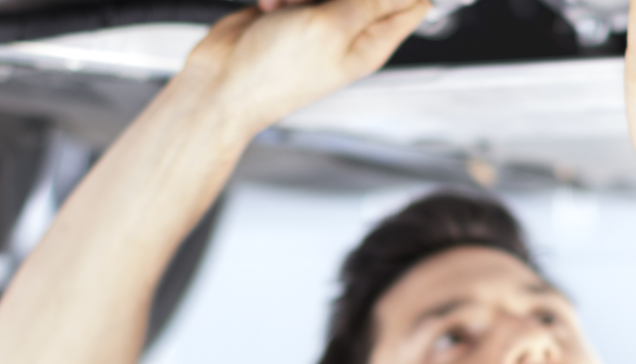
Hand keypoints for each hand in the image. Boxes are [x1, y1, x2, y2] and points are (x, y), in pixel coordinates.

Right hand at [171, 0, 429, 132]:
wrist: (222, 84)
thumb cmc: (274, 74)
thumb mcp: (333, 27)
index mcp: (372, 41)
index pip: (413, 3)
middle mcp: (349, 30)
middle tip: (321, 0)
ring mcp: (318, 19)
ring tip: (290, 3)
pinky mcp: (290, 11)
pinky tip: (270, 6)